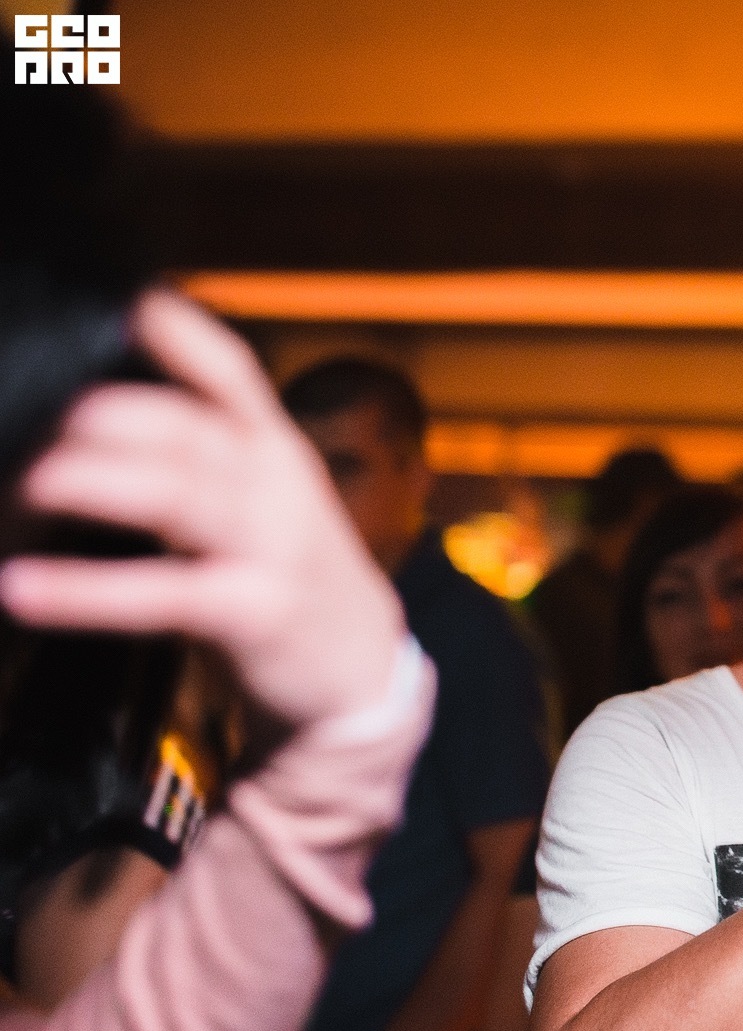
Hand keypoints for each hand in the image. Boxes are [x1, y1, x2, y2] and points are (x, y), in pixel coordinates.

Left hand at [0, 290, 407, 729]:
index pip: (230, 373)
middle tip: (36, 417)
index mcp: (272, 448)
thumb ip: (194, 459)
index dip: (181, 334)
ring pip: (180, 497)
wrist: (360, 663)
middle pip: (191, 429)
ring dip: (100, 482)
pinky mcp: (258, 611)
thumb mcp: (260, 499)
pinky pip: (166, 593)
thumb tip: (84, 420)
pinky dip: (89, 591)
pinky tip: (28, 589)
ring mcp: (274, 546)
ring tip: (33, 482)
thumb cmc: (286, 572)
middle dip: (111, 416)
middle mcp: (276, 485)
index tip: (128, 304)